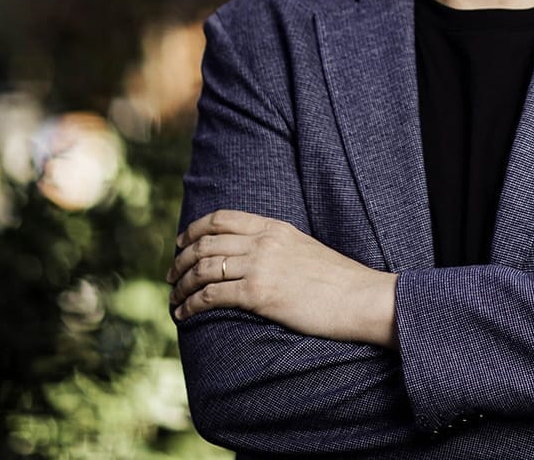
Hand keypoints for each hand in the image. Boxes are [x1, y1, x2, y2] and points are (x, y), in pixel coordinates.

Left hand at [168, 209, 396, 346]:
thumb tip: (254, 259)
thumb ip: (278, 248)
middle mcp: (264, 242)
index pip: (222, 218)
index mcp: (275, 227)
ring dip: (181, 285)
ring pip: (202, 268)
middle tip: (171, 276)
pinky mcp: (259, 294)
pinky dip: (191, 305)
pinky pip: (211, 296)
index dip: (194, 229)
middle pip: (205, 243)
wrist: (362, 298)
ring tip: (174, 299)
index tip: (181, 243)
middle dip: (180, 259)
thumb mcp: (305, 250)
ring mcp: (261, 266)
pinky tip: (184, 314)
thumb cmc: (339, 282)